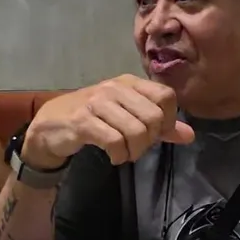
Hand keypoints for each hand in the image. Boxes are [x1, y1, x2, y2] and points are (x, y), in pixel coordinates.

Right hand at [24, 75, 194, 166]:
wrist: (50, 125)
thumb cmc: (93, 118)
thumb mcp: (127, 116)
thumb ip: (159, 125)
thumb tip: (189, 135)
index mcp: (129, 83)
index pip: (166, 96)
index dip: (167, 120)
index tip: (156, 133)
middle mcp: (115, 88)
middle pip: (153, 117)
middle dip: (150, 140)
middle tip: (137, 147)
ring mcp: (97, 103)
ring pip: (136, 131)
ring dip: (134, 151)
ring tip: (124, 153)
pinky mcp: (83, 121)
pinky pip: (114, 141)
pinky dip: (118, 155)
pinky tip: (112, 156)